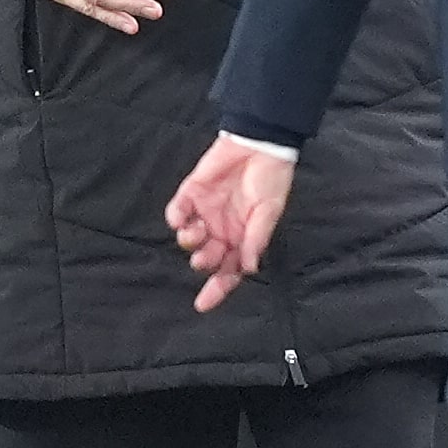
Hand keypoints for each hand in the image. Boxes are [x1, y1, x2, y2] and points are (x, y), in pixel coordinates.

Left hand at [166, 133, 296, 312]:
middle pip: (208, 258)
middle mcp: (222, 230)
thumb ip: (257, 238)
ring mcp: (205, 212)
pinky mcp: (192, 193)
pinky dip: (175, 217)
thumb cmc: (271, 177)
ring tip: (197, 233)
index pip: (229, 270)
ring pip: (189, 239)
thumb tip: (248, 269)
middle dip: (204, 262)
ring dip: (190, 242)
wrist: (260, 142)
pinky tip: (182, 216)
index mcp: (243, 238)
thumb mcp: (270, 210)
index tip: (203, 304)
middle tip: (206, 257)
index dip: (217, 289)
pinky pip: (177, 211)